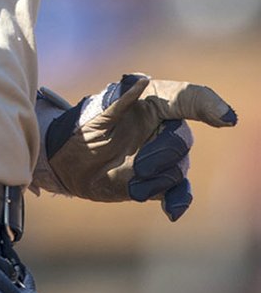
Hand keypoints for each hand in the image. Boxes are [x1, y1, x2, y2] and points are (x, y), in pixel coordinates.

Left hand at [40, 74, 236, 220]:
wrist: (68, 164)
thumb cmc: (81, 130)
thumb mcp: (96, 116)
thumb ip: (120, 100)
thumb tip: (142, 81)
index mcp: (150, 101)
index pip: (187, 98)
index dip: (209, 105)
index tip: (225, 118)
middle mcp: (161, 126)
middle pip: (182, 138)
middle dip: (164, 154)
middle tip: (138, 166)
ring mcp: (162, 154)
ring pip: (179, 166)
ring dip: (158, 179)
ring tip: (132, 185)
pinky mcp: (158, 180)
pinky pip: (178, 190)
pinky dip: (178, 200)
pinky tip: (172, 211)